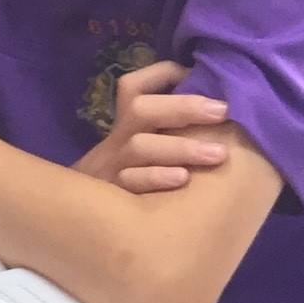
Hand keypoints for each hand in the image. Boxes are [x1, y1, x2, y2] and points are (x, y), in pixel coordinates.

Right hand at [73, 59, 229, 193]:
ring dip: (181, 147)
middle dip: (183, 106)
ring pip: (139, 146)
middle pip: (139, 109)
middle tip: (222, 110)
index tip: (197, 75)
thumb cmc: (130, 188)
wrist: (81, 227)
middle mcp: (117, 143)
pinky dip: (156, 177)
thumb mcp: (141, 156)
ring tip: (218, 154)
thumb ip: (167, 135)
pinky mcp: (111, 199)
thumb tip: (215, 111)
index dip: (163, 75)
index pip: (133, 88)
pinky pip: (130, 182)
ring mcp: (112, 169)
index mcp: (125, 128)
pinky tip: (183, 179)